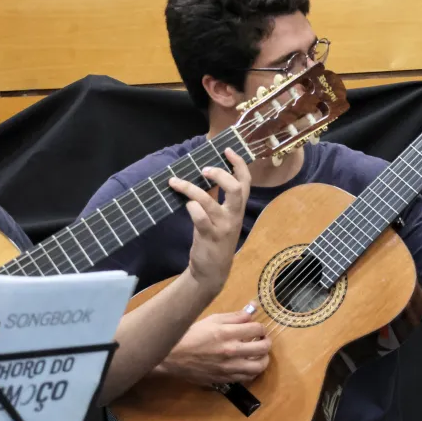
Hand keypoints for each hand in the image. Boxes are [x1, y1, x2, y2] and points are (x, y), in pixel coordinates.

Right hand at [159, 311, 271, 385]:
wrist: (172, 357)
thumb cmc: (191, 335)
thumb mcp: (211, 320)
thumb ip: (234, 317)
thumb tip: (251, 312)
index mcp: (227, 333)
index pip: (257, 329)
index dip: (261, 328)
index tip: (258, 329)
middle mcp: (231, 351)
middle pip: (263, 348)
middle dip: (267, 342)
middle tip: (263, 340)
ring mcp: (228, 367)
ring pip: (259, 367)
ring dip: (264, 359)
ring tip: (259, 354)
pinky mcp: (224, 379)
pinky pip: (247, 378)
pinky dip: (252, 371)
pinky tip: (248, 365)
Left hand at [168, 148, 250, 295]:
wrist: (212, 271)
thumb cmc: (214, 240)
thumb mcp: (221, 219)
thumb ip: (218, 200)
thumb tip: (204, 176)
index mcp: (237, 210)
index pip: (245, 183)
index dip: (239, 164)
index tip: (227, 150)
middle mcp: (234, 216)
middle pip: (236, 189)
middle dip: (220, 174)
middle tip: (204, 168)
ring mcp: (222, 227)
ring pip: (211, 202)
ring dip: (192, 189)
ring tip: (176, 182)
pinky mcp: (209, 237)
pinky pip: (201, 219)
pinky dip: (192, 208)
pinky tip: (185, 204)